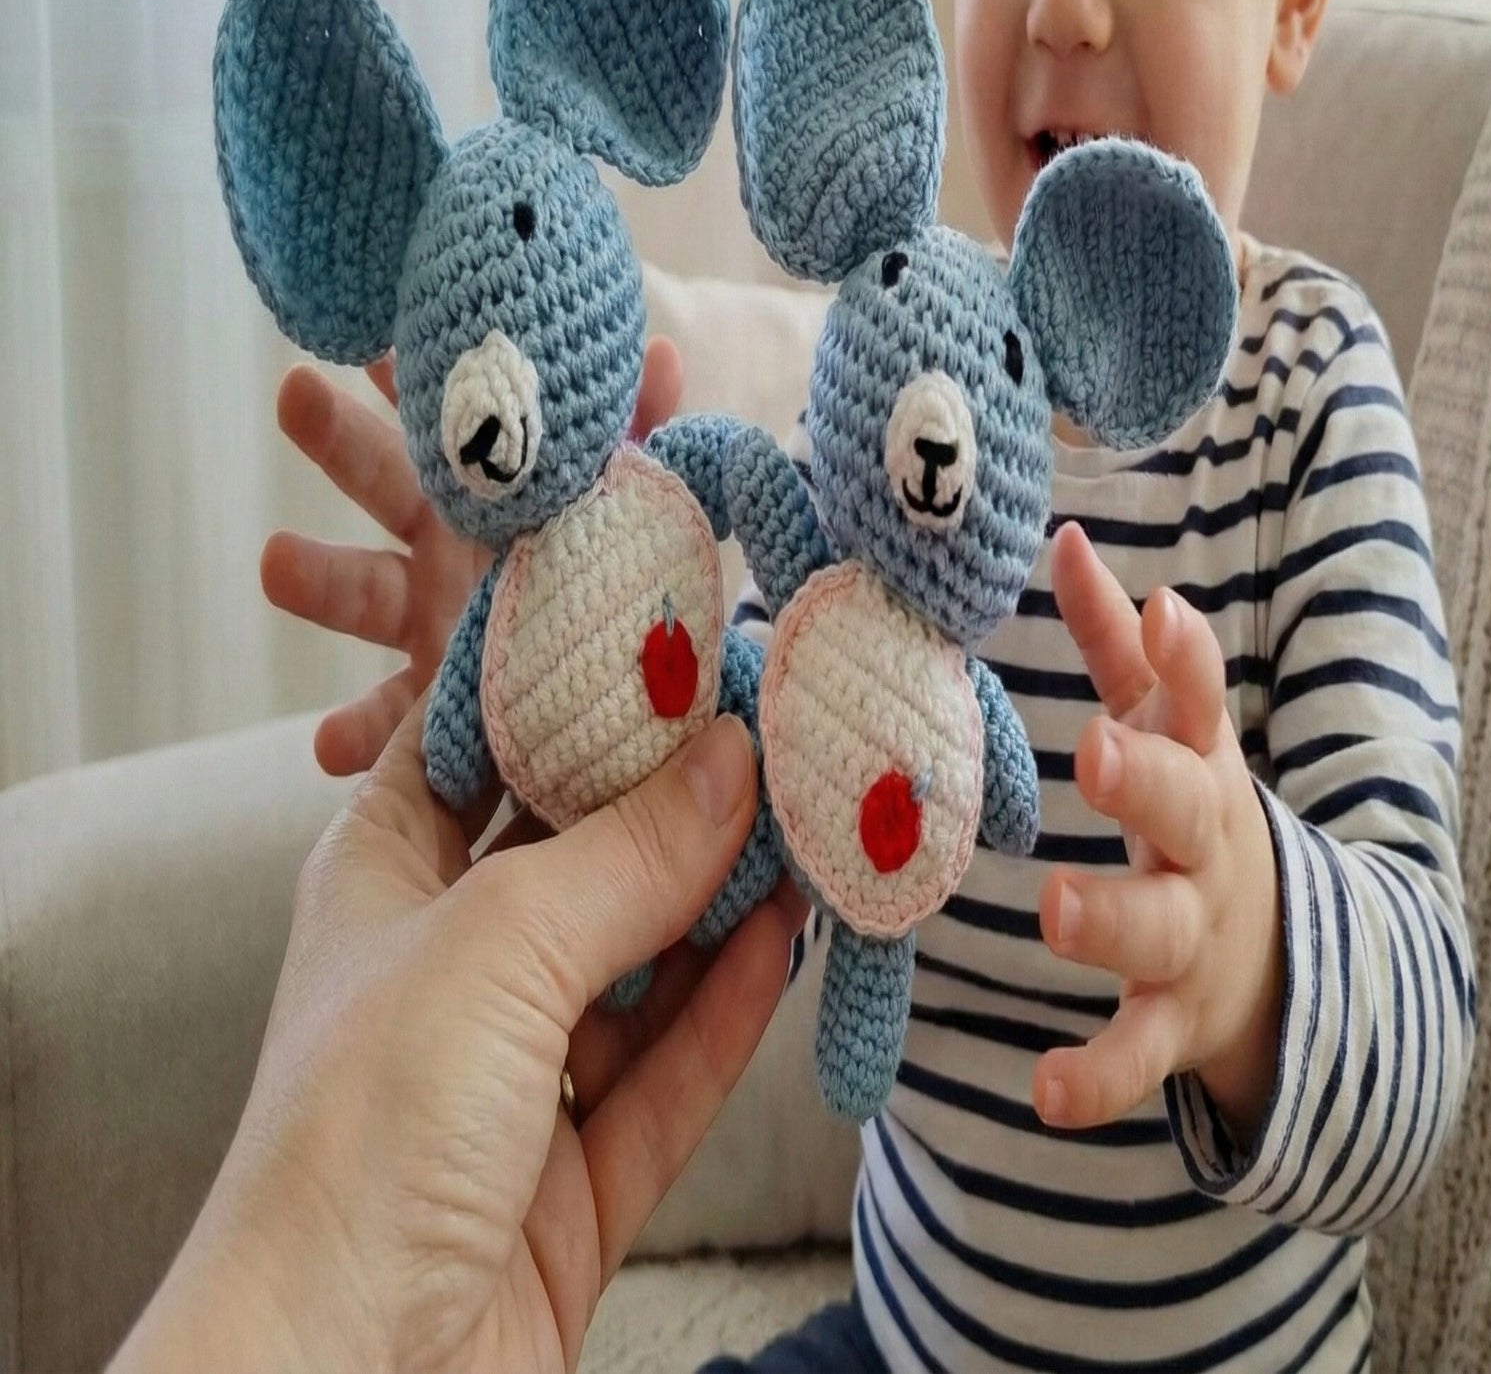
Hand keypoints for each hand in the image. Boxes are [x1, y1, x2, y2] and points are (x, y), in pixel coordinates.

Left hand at [115, 696, 802, 1373]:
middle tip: (779, 729)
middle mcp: (450, 967)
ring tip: (812, 822)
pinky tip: (789, 938)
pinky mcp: (575, 1179)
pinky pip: (671, 1070)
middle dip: (678, 798)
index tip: (676, 636)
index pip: (483, 744)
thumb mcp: (496, 949)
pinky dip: (731, 1007)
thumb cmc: (354, 1144)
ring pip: (643, 962)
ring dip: (723, 901)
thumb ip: (627, 853)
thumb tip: (736, 758)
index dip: (572, 688)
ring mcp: (516, 1076)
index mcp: (386, 880)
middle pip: (584, 853)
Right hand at [263, 337, 685, 777]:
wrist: (623, 697)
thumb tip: (663, 354)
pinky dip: (358, 732)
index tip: (373, 330)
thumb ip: (644, 440)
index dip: (412, 380)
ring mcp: (430, 627)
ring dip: (320, 577)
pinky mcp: (434, 711)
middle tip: (296, 392)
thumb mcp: (635, 512)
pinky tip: (329, 743)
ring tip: (276, 563)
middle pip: (388, 485)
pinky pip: (392, 722)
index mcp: (496, 498)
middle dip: (343, 439)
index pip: (449, 425)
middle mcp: (449, 553)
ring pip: (365, 594)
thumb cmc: (616, 587)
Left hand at [1034, 522, 1284, 1139]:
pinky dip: (1099, 1078)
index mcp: (1199, 764)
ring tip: (1058, 913)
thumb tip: (1062, 537)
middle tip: (1096, 753)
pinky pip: (1138, 1055)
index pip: (1198, 700)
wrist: (1272, 956)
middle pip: (1186, 808)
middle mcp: (1205, 845)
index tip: (1165, 610)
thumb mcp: (1163, 724)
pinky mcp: (1174, 1023)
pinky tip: (1047, 1091)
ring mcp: (1194, 937)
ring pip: (1159, 930)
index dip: (1184, 657)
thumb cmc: (1189, 810)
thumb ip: (1112, 638)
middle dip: (1145, 779)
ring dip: (1113, 920)